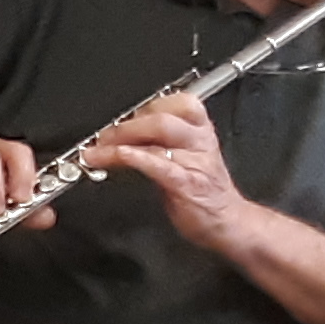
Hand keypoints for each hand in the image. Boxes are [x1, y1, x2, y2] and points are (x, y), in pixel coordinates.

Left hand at [82, 90, 249, 250]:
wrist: (227, 221)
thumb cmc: (202, 187)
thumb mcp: (183, 155)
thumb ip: (157, 140)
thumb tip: (120, 131)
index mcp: (200, 129)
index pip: (178, 102)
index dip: (146, 107)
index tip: (123, 118)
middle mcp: (200, 141)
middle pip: (161, 118)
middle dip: (126, 126)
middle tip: (102, 137)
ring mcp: (195, 162)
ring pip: (158, 138)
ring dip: (121, 142)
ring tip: (97, 151)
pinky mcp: (187, 184)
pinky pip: (160, 165)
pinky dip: (136, 158)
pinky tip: (120, 156)